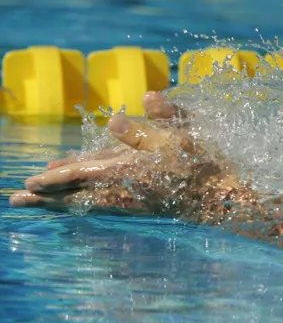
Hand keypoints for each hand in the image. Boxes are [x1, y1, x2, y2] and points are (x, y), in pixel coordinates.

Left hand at [10, 91, 241, 218]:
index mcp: (131, 169)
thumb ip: (147, 127)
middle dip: (47, 196)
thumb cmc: (204, 162)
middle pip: (77, 194)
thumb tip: (113, 119)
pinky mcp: (140, 204)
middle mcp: (125, 189)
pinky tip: (78, 200)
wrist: (222, 198)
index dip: (57, 176)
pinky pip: (102, 204)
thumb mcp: (180, 136)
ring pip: (87, 200)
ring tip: (37, 200)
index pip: (84, 173)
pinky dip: (83, 201)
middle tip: (16, 199)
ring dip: (60, 200)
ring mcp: (132, 199)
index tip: (33, 179)